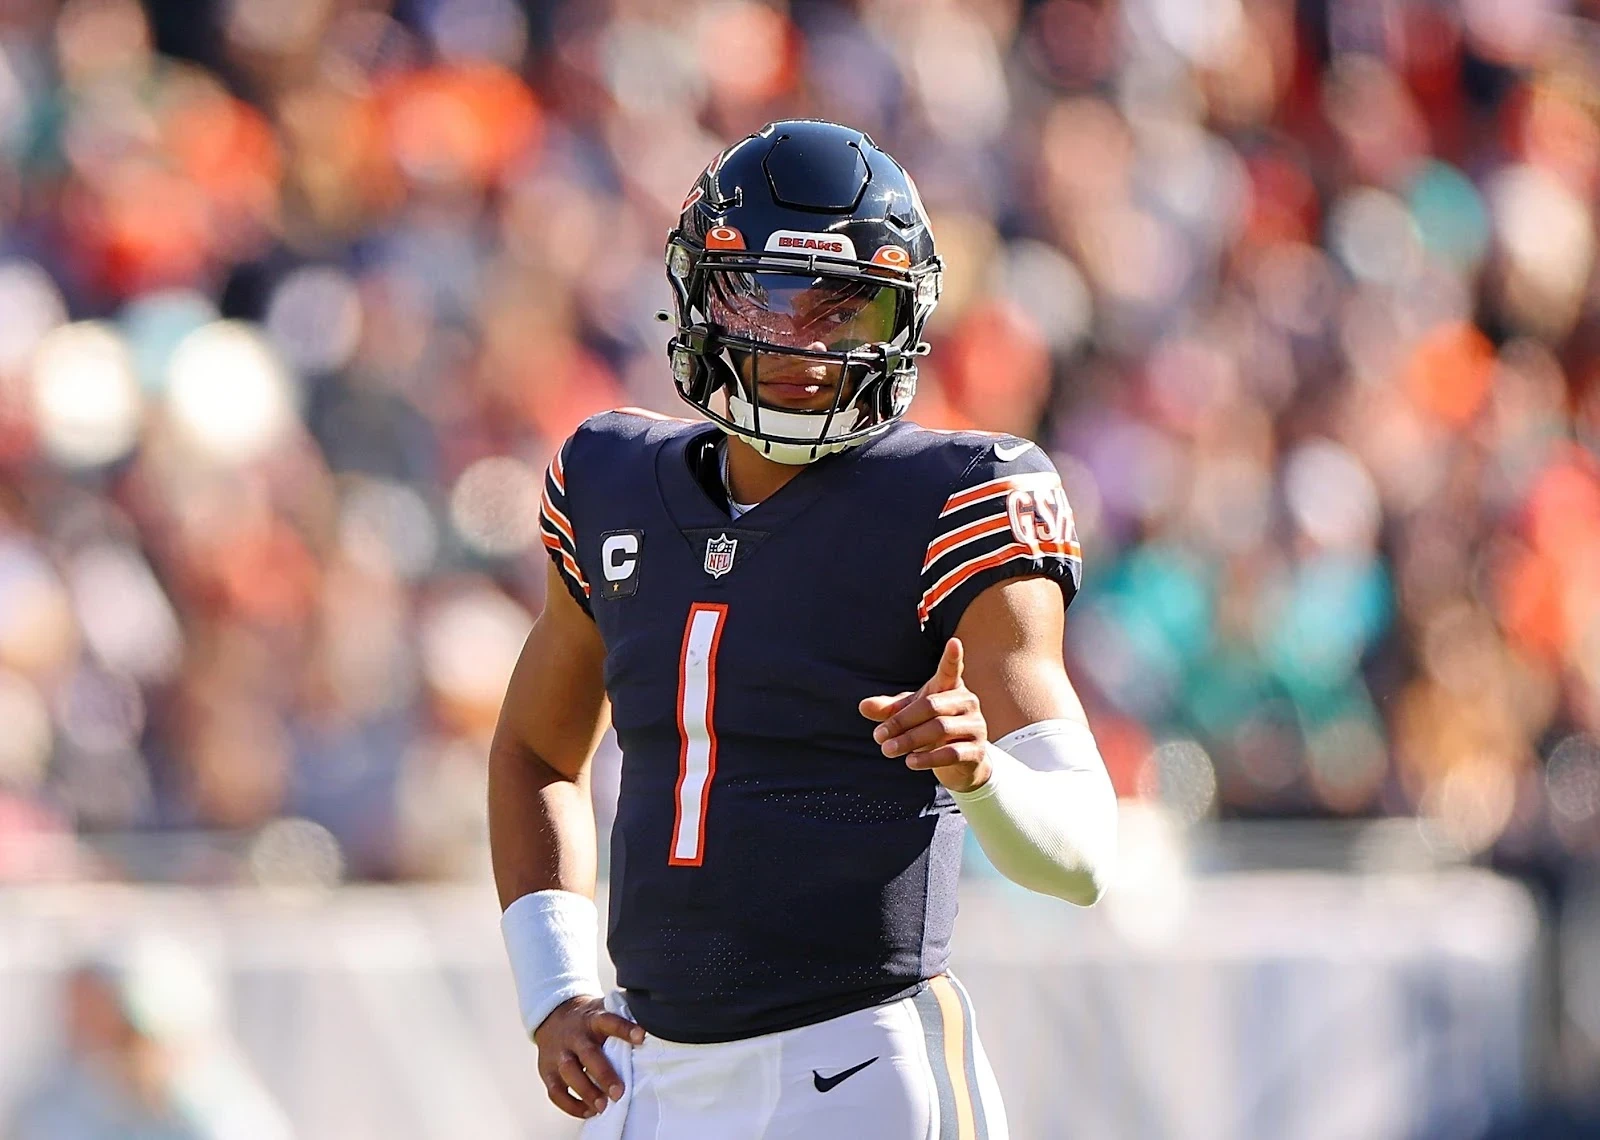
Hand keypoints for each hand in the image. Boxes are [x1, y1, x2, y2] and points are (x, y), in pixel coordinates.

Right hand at [533, 995, 644, 1119]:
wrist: (553, 1015)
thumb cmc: (588, 1020)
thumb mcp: (603, 1011)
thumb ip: (622, 1020)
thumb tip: (655, 1026)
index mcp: (592, 1019)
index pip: (609, 1021)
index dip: (625, 1029)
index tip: (642, 1037)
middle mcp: (574, 1035)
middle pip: (588, 1054)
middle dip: (604, 1074)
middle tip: (618, 1093)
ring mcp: (559, 1053)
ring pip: (569, 1073)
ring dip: (587, 1092)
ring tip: (602, 1107)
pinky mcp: (547, 1070)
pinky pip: (556, 1092)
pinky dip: (571, 1105)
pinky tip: (588, 1111)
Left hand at [859, 638, 991, 793]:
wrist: (961, 764)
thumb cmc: (931, 729)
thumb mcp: (909, 716)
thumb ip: (888, 710)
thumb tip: (863, 706)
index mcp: (950, 688)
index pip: (951, 670)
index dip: (953, 657)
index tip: (954, 643)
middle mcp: (967, 702)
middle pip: (931, 706)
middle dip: (901, 722)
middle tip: (878, 737)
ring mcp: (975, 726)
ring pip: (940, 729)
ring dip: (909, 740)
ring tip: (887, 750)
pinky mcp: (977, 750)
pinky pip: (951, 753)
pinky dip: (927, 758)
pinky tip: (910, 762)